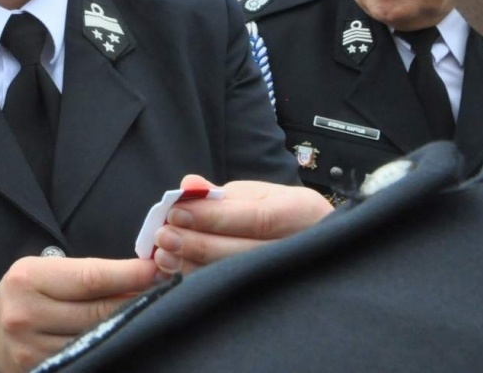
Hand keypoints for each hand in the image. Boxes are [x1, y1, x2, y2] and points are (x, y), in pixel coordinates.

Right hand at [0, 256, 158, 372]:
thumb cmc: (22, 293)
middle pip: (98, 312)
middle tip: (163, 292)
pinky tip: (121, 339)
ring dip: (125, 327)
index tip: (155, 271)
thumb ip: (84, 274)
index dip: (127, 275)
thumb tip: (138, 276)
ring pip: (96, 340)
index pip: (89, 278)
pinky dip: (108, 348)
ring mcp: (32, 350)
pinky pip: (86, 360)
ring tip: (145, 315)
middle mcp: (26, 315)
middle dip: (134, 301)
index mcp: (28, 279)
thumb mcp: (43, 271)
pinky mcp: (41, 372)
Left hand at [152, 175, 333, 275]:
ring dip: (194, 266)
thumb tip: (188, 185)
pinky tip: (174, 274)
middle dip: (197, 243)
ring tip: (163, 255)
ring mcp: (287, 278)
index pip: (255, 219)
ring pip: (236, 276)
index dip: (213, 218)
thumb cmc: (281, 214)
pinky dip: (199, 282)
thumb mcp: (260, 195)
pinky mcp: (270, 298)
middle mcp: (298, 248)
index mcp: (300, 213)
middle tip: (162, 235)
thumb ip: (222, 195)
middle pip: (243, 252)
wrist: (320, 247)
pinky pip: (231, 291)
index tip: (176, 212)